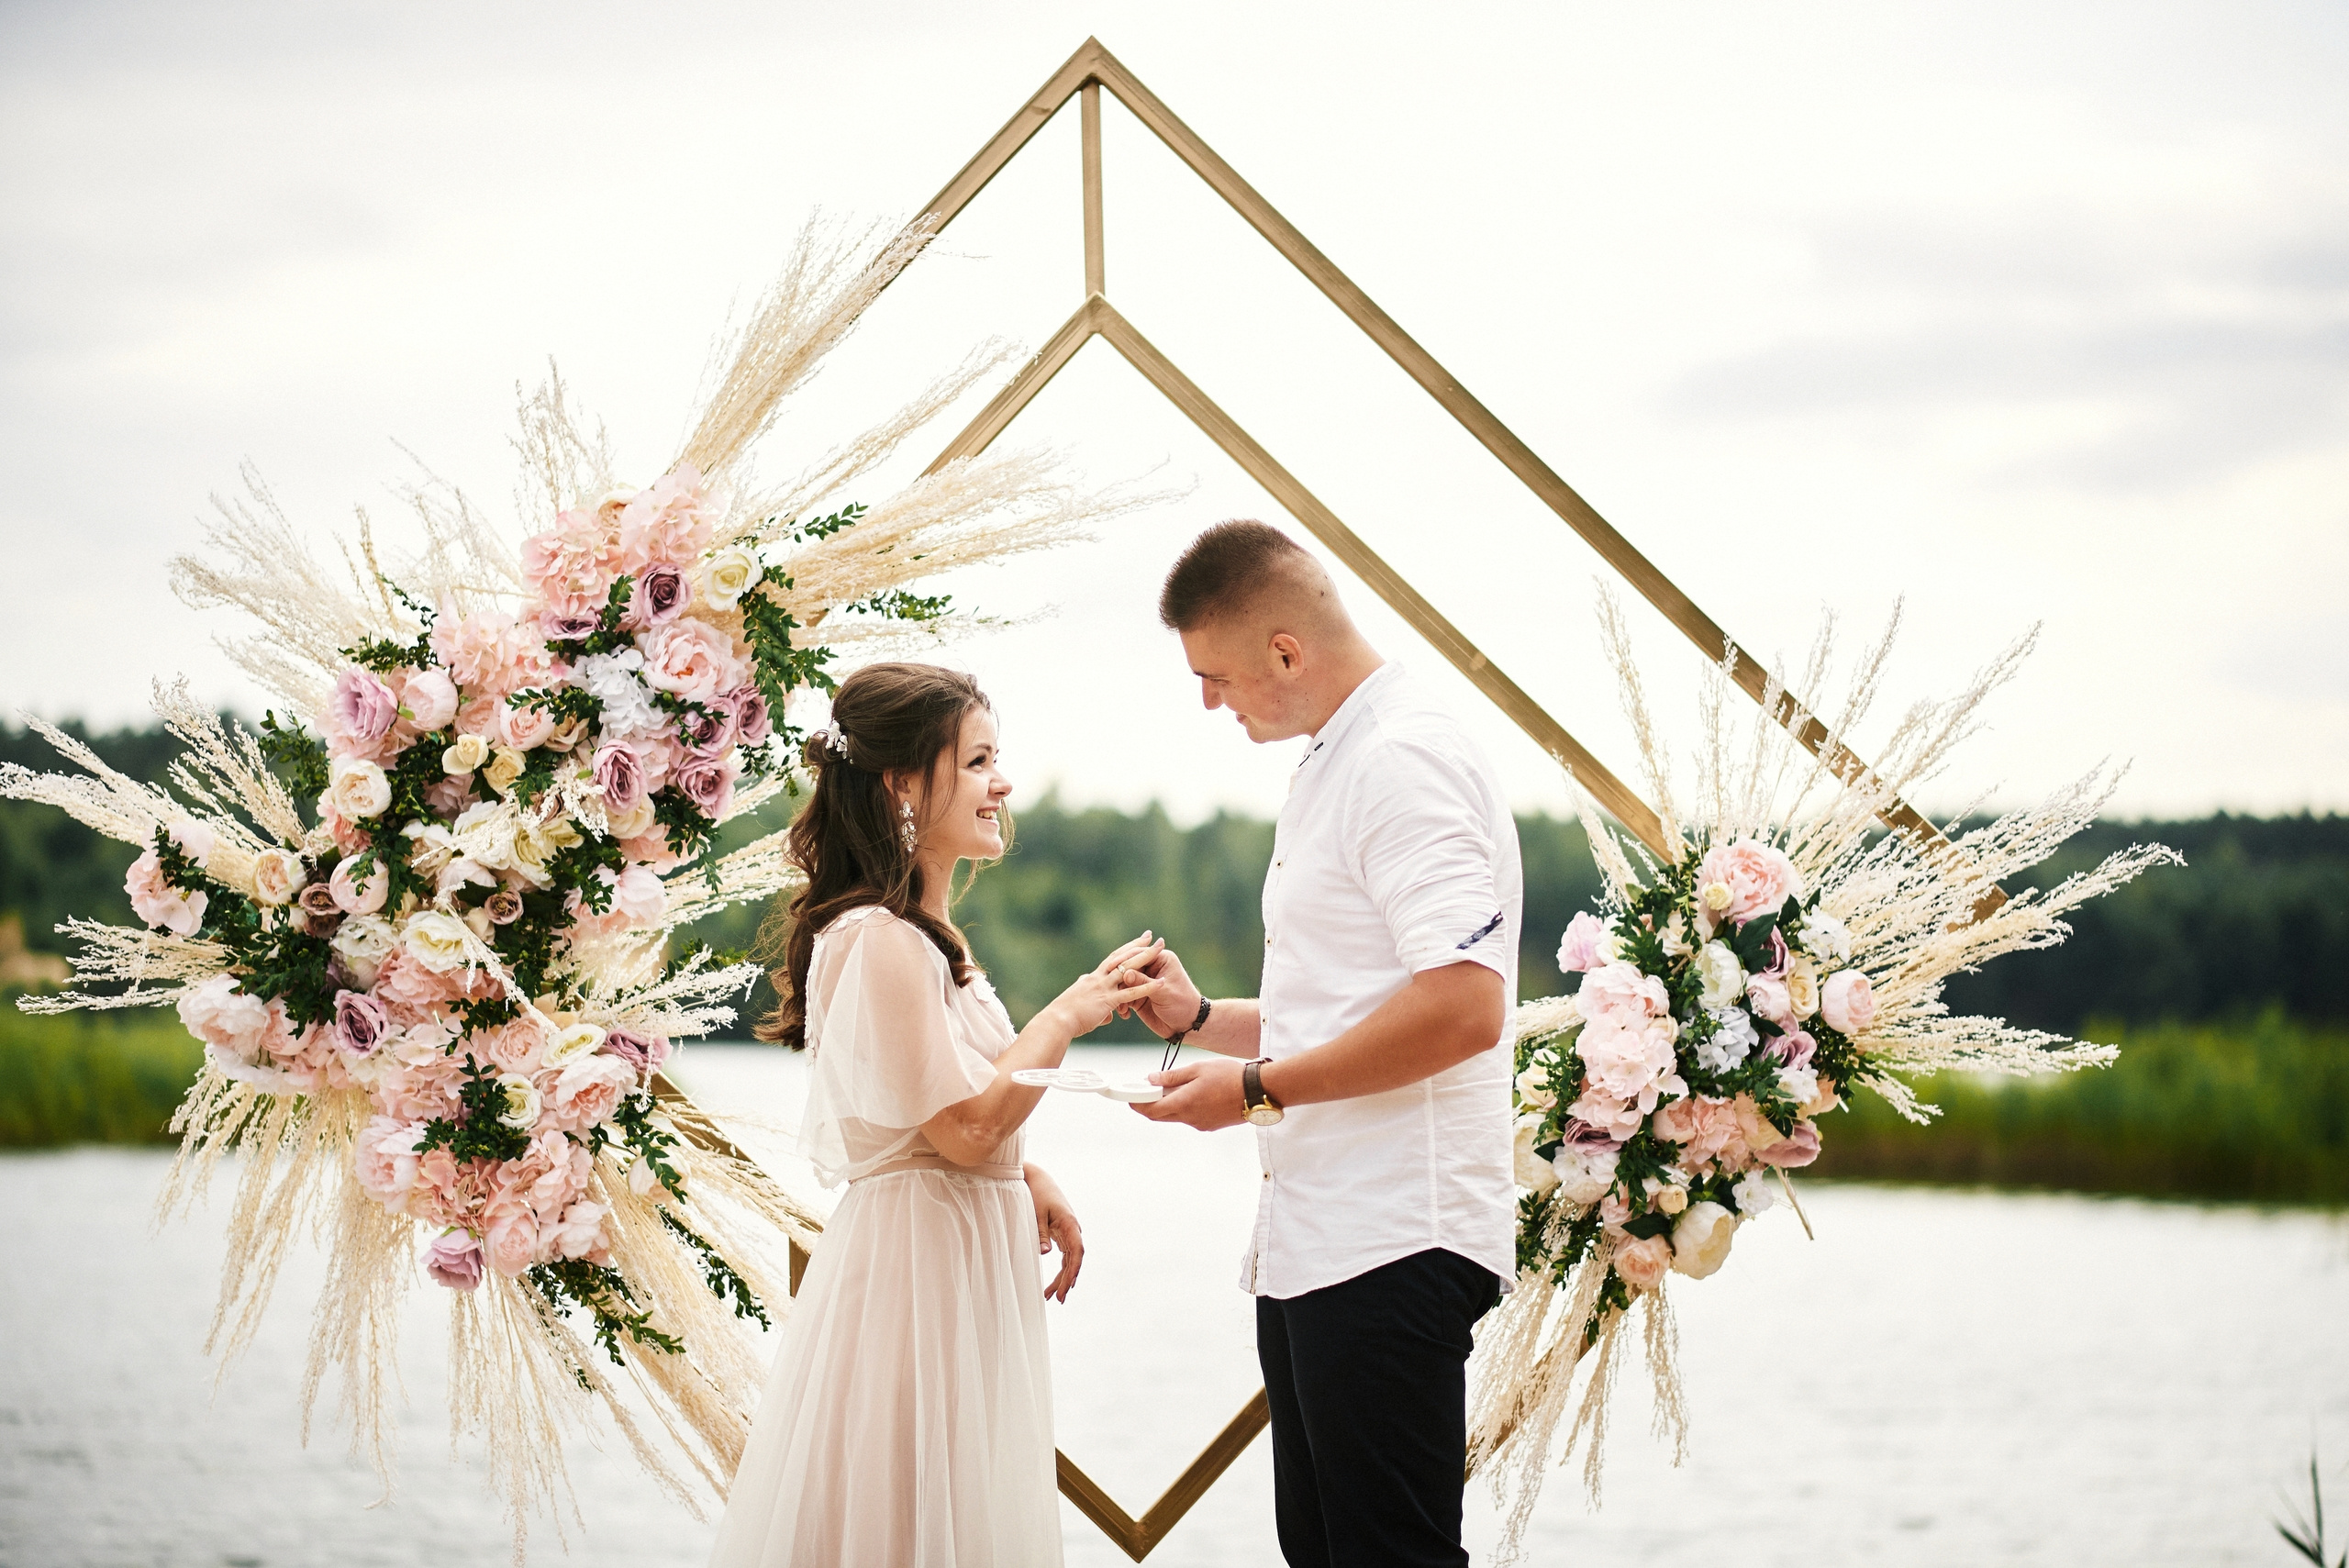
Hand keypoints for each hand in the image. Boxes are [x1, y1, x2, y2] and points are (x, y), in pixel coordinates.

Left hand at [1030, 1178, 1084, 1302]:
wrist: (1039, 1180)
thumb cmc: (1038, 1194)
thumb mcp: (1036, 1214)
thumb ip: (1041, 1233)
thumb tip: (1044, 1253)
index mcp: (1070, 1224)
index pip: (1076, 1251)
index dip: (1073, 1270)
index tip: (1068, 1286)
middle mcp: (1073, 1230)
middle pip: (1074, 1260)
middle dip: (1067, 1280)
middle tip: (1058, 1298)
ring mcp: (1069, 1233)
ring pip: (1070, 1261)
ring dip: (1063, 1279)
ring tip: (1052, 1297)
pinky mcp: (1062, 1235)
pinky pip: (1065, 1257)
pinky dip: (1060, 1271)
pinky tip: (1055, 1284)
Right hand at [1050, 933, 1167, 1037]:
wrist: (1057, 1022)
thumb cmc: (1065, 1018)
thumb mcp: (1082, 1008)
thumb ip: (1098, 1007)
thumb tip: (1107, 1015)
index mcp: (1092, 978)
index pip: (1112, 959)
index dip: (1125, 950)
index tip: (1137, 941)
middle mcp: (1098, 978)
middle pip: (1121, 957)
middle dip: (1137, 945)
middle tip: (1151, 935)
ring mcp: (1103, 987)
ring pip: (1129, 968)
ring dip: (1146, 957)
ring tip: (1161, 947)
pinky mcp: (1107, 1000)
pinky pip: (1131, 992)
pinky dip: (1148, 987)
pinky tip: (1161, 983)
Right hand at [1115, 945, 1204, 1039]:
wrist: (1187, 1025)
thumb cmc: (1182, 1004)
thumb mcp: (1164, 992)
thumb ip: (1144, 982)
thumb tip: (1125, 973)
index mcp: (1161, 960)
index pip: (1139, 954)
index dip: (1125, 959)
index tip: (1112, 966)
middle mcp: (1151, 969)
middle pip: (1129, 967)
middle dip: (1119, 977)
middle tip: (1107, 985)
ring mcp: (1144, 983)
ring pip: (1123, 983)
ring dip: (1119, 993)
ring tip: (1119, 1006)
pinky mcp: (1138, 997)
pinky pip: (1124, 997)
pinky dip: (1122, 1004)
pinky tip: (1123, 1012)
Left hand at [1129, 1055, 1246, 1130]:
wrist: (1257, 1091)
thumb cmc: (1229, 1076)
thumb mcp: (1198, 1069)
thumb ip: (1172, 1077)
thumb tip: (1151, 1079)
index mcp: (1184, 1103)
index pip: (1150, 1109)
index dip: (1137, 1103)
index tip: (1130, 1096)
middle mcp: (1189, 1118)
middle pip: (1160, 1115)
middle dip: (1149, 1104)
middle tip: (1148, 1090)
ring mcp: (1200, 1124)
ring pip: (1175, 1117)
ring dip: (1168, 1105)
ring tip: (1174, 1087)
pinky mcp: (1210, 1125)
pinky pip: (1189, 1118)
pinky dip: (1184, 1108)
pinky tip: (1192, 1094)